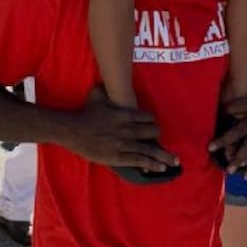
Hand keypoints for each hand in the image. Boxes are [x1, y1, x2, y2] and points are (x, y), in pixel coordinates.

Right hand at [58, 89, 176, 172]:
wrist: (72, 130)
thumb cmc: (85, 113)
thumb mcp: (97, 96)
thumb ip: (105, 89)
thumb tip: (105, 79)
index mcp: (125, 114)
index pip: (148, 118)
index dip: (152, 122)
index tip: (153, 126)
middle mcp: (128, 129)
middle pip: (152, 132)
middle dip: (157, 136)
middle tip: (159, 140)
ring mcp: (124, 144)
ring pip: (150, 150)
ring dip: (164, 156)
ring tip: (174, 161)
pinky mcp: (118, 157)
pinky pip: (139, 161)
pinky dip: (152, 164)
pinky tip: (161, 167)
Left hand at [211, 79, 246, 175]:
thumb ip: (241, 72)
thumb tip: (228, 54)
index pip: (240, 106)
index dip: (231, 108)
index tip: (221, 111)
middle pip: (242, 130)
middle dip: (227, 139)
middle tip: (211, 146)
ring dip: (238, 158)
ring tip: (227, 168)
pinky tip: (245, 176)